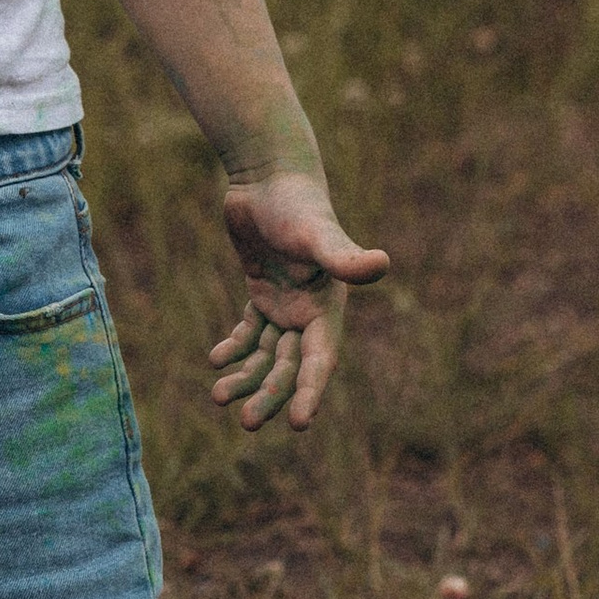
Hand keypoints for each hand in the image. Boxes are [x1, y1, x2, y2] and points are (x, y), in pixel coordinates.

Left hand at [209, 172, 389, 431]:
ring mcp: (284, 302)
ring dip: (246, 377)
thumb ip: (344, 255)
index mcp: (326, 308)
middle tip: (245, 423)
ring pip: (267, 355)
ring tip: (219, 396)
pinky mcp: (261, 289)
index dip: (310, 393)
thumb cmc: (297, 203)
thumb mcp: (317, 233)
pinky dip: (235, 347)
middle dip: (270, 395)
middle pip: (289, 367)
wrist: (269, 174)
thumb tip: (382, 264)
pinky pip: (249, 330)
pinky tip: (216, 359)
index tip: (299, 425)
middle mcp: (308, 311)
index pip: (320, 361)